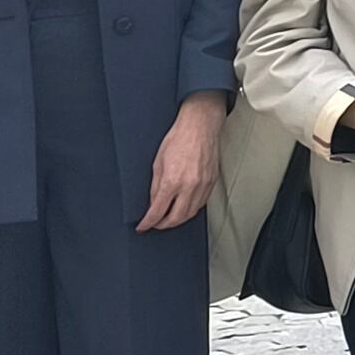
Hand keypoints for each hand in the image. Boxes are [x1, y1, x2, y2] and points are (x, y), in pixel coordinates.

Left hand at [138, 93, 226, 232]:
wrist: (199, 127)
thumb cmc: (178, 139)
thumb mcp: (157, 163)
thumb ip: (155, 186)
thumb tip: (153, 202)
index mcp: (172, 181)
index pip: (158, 211)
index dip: (148, 222)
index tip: (143, 226)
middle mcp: (189, 186)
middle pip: (176, 218)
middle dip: (163, 225)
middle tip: (155, 224)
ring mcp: (203, 185)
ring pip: (191, 214)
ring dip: (178, 220)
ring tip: (169, 219)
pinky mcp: (211, 182)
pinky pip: (201, 204)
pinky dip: (191, 210)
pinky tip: (184, 207)